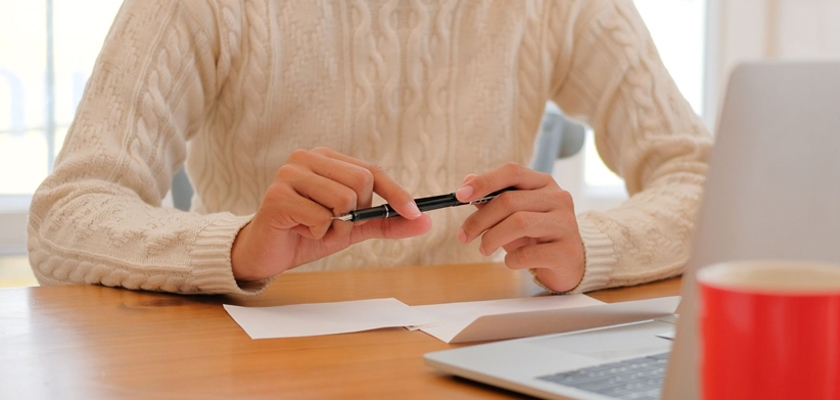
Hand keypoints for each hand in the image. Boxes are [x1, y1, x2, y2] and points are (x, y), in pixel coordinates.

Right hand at [231, 147, 431, 280]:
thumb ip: (386, 221)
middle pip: (361, 183)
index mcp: (325, 158)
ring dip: (335, 227)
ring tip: (313, 227)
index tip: (416, 213)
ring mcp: (289, 174)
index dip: (396, 192)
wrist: (267, 253)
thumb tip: (424, 220)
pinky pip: (321, 218)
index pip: (371, 170)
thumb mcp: (353, 228)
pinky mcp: (277, 196)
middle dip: (356, 214)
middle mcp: (306, 158)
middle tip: (333, 224)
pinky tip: (299, 230)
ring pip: (343, 201)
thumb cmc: (308, 233)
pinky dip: (317, 234)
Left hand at [455, 163, 584, 291]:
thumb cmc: (537, 236)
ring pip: (519, 223)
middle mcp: (558, 198)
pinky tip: (510, 261)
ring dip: (492, 238)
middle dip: (479, 220)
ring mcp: (566, 223)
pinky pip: (529, 254)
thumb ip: (493, 199)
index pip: (512, 172)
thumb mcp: (514, 215)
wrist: (569, 263)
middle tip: (464, 235)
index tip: (460, 196)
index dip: (483, 181)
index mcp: (543, 184)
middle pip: (509, 201)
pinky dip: (511, 259)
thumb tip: (467, 181)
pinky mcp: (566, 250)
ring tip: (484, 249)